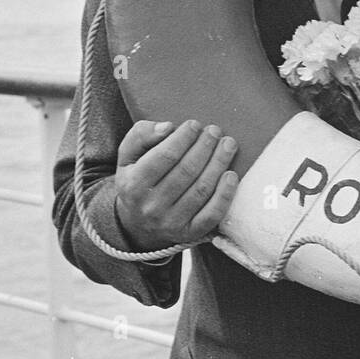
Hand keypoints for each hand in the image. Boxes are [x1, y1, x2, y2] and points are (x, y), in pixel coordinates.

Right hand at [113, 119, 237, 251]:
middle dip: (204, 147)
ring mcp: (171, 222)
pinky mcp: (190, 233)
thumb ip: (141, 135)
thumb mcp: (127, 157)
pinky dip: (225, 194)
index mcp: (133, 185)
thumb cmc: (136, 181)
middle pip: (187, 171)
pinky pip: (212, 214)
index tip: (195, 125)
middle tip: (215, 131)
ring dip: (219, 164)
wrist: (137, 225)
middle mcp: (151, 206)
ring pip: (201, 189)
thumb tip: (167, 127)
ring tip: (228, 145)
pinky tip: (232, 175)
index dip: (183, 138)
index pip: (164, 156)